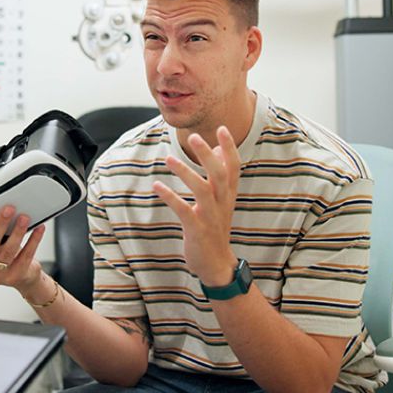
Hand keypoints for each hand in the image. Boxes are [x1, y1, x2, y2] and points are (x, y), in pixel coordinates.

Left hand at [152, 126, 239, 286]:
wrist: (216, 264)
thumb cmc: (216, 228)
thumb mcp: (222, 201)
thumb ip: (221, 176)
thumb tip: (218, 150)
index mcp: (228, 195)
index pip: (234, 167)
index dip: (230, 148)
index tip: (222, 128)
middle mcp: (222, 203)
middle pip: (219, 174)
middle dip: (206, 155)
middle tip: (194, 136)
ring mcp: (211, 217)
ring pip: (202, 190)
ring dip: (185, 173)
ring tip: (168, 159)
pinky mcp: (197, 230)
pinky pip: (184, 211)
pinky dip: (171, 197)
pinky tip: (157, 186)